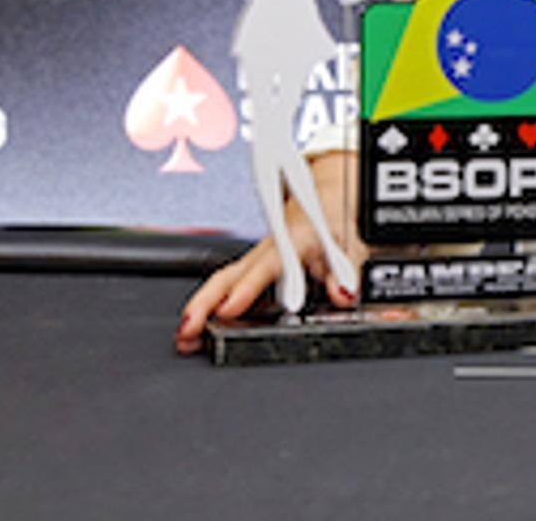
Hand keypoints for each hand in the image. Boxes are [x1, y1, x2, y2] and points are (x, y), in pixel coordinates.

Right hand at [175, 151, 364, 353]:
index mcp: (293, 240)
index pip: (268, 266)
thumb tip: (344, 295)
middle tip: (189, 329)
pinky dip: (209, 305)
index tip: (228, 309)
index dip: (247, 289)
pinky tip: (199, 326)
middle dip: (205, 302)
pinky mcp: (254, 267)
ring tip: (184, 335)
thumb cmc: (334, 222)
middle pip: (230, 274)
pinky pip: (227, 285)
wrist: (325, 200)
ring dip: (201, 306)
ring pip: (222, 280)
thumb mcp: (350, 245)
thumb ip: (345, 272)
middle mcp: (269, 249)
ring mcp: (257, 259)